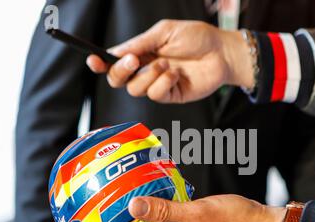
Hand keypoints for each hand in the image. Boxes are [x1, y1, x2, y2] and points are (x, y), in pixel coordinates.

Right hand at [86, 20, 253, 103]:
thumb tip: (116, 51)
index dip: (100, 63)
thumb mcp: (164, 32)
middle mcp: (145, 70)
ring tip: (167, 64)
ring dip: (149, 75)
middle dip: (121, 71)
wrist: (221, 52)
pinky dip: (163, 83)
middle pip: (118, 80)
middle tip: (135, 60)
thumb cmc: (196, 38)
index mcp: (141, 53)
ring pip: (135, 89)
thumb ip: (140, 43)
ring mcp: (157, 84)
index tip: (93, 61)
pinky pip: (155, 95)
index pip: (114, 61)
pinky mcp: (170, 96)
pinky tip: (175, 74)